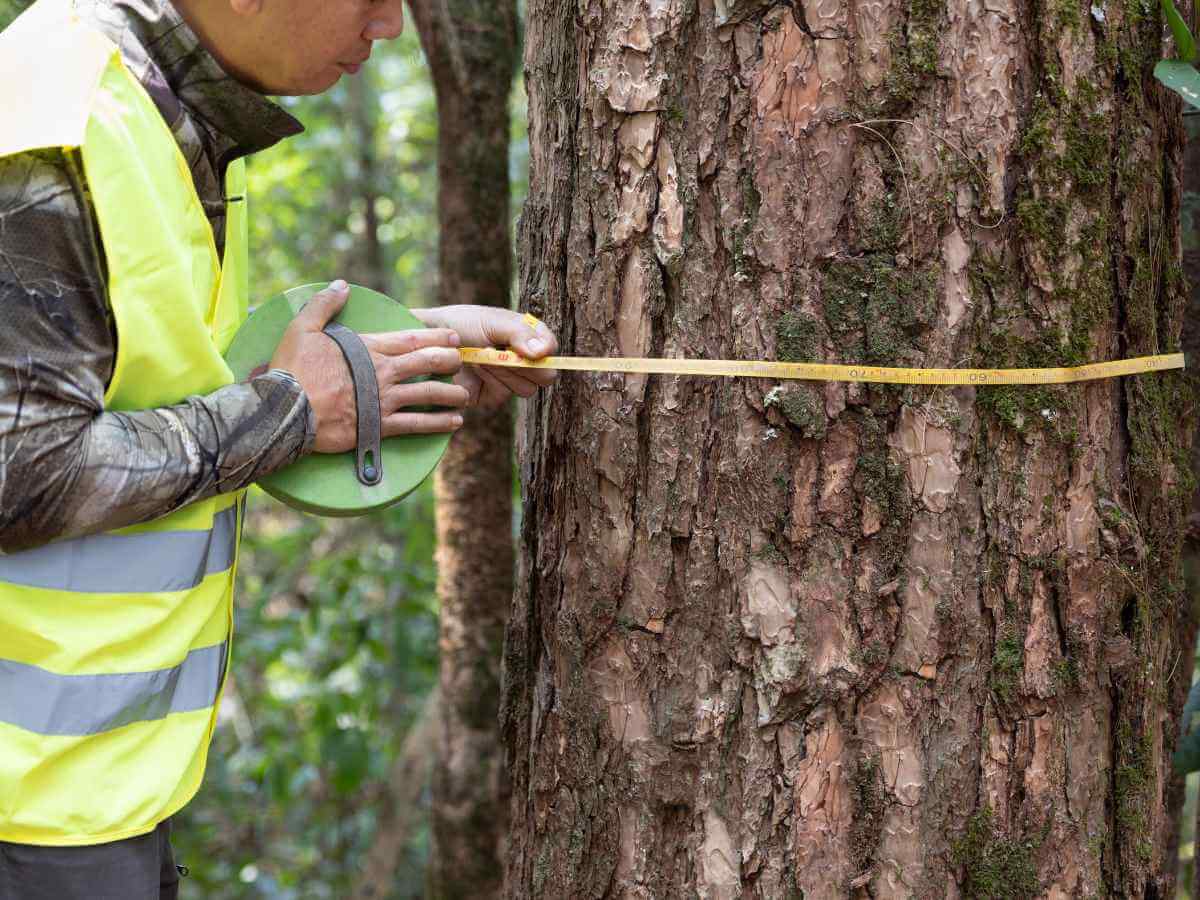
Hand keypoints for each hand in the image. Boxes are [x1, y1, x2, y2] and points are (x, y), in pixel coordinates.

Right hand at [270, 281, 468, 452]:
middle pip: (427, 362)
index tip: (453, 336)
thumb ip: (324, 305)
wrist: (286, 409)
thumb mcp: (302, 328)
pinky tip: (455, 422)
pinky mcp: (379, 425)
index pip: (410, 338)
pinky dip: (438, 423)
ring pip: (428, 393)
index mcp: (369, 348)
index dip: (435, 336)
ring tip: (464, 394)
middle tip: (462, 361)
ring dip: (450, 393)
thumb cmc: (292, 369)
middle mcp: (382, 372)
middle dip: (449, 360)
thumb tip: (341, 285)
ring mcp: (384, 399)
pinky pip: (417, 424)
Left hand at [411, 305, 558, 408]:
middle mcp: (521, 360)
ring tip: (481, 356)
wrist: (427, 342)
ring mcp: (508, 380)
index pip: (550, 347)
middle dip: (524, 365)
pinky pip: (503, 396)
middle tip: (502, 352)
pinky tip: (475, 369)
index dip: (547, 349)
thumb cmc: (460, 324)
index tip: (534, 348)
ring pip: (527, 389)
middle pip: (546, 375)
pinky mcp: (492, 396)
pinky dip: (490, 381)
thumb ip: (520, 333)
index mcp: (525, 337)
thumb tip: (543, 351)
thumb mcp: (492, 321)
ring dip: (504, 372)